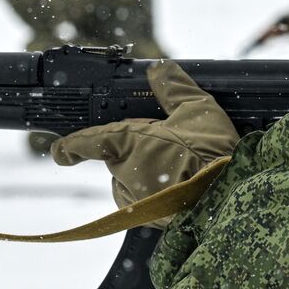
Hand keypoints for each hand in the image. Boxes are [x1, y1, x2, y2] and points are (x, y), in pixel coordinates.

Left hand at [50, 61, 238, 225]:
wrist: (228, 198)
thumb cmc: (211, 154)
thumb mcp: (197, 109)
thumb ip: (174, 88)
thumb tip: (159, 68)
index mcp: (128, 144)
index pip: (89, 142)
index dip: (70, 146)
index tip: (59, 151)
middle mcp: (125, 174)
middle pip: (118, 160)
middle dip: (135, 152)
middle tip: (166, 144)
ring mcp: (138, 200)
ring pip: (131, 183)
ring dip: (145, 175)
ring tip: (180, 166)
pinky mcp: (153, 220)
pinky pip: (146, 203)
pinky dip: (158, 194)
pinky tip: (183, 186)